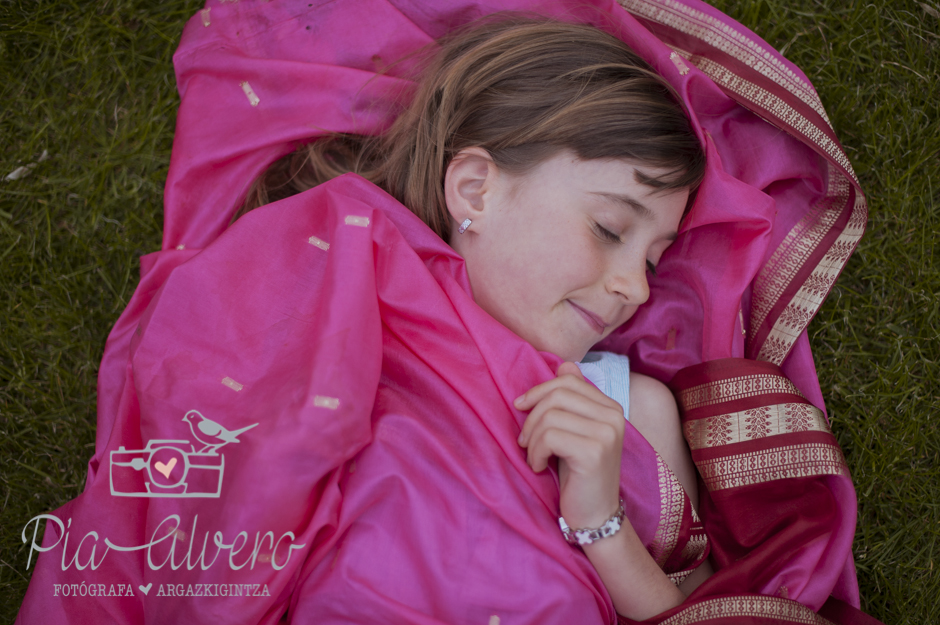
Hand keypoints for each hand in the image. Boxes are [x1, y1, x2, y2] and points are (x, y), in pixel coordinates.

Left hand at [515, 362, 624, 528]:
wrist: (595, 516)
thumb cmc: (578, 473)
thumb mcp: (573, 432)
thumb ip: (572, 400)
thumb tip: (565, 365)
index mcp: (610, 407)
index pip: (567, 380)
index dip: (538, 391)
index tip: (521, 407)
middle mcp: (614, 416)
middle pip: (557, 394)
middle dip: (532, 417)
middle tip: (525, 441)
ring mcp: (607, 433)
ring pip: (550, 415)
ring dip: (532, 439)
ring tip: (534, 456)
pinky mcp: (595, 452)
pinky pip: (550, 436)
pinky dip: (536, 452)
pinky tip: (539, 466)